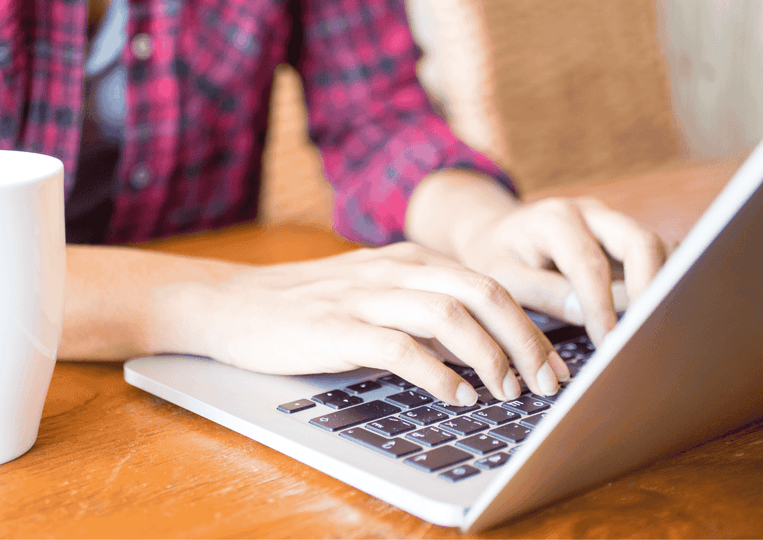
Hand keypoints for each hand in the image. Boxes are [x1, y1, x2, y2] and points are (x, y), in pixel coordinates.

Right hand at [153, 242, 570, 404]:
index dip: (529, 322)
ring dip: (489, 355)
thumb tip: (479, 343)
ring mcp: (363, 297)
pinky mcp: (335, 328)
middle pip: (482, 292)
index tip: (553, 361)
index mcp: (407, 260)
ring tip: (507, 391)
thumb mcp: (371, 292)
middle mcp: (393, 270)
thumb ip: (420, 307)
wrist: (231, 303)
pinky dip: (438, 373)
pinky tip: (457, 396)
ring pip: (449, 314)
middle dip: (525, 338)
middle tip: (547, 381)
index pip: (487, 282)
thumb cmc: (305, 305)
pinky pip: (400, 346)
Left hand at [406, 171, 668, 344]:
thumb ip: (541, 292)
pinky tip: (655, 316)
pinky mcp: (619, 238)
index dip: (604, 307)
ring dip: (661, 286)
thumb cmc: (493, 256)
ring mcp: (609, 223)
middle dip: (651, 288)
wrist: (492, 235)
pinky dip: (657, 283)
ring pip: (653, 248)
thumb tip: (587, 314)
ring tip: (656, 329)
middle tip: (649, 333)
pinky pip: (650, 257)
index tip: (611, 344)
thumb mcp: (500, 276)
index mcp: (554, 219)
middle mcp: (589, 213)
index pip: (590, 265)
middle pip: (639, 243)